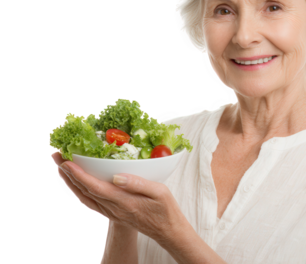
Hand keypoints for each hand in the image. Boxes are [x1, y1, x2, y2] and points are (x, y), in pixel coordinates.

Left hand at [50, 151, 189, 246]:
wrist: (167, 231)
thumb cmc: (166, 210)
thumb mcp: (159, 192)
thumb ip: (138, 184)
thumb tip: (117, 176)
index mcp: (124, 202)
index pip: (95, 187)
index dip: (79, 175)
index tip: (66, 162)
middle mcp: (114, 209)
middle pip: (84, 191)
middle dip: (68, 174)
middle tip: (56, 157)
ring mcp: (112, 212)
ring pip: (84, 197)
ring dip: (70, 182)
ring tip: (60, 168)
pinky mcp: (113, 213)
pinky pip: (90, 202)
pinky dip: (79, 192)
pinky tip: (76, 185)